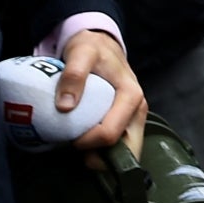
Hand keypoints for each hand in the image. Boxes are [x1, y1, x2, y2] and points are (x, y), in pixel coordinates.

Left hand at [58, 30, 147, 156]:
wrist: (102, 44)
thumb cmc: (92, 49)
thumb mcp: (81, 53)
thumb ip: (74, 75)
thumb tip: (65, 107)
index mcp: (131, 96)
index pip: (111, 133)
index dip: (87, 142)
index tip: (69, 137)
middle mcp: (138, 109)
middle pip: (127, 150)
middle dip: (102, 158)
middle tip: (78, 148)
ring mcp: (135, 117)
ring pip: (126, 151)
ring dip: (104, 156)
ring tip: (82, 146)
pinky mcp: (129, 121)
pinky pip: (121, 144)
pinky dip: (105, 151)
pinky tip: (89, 143)